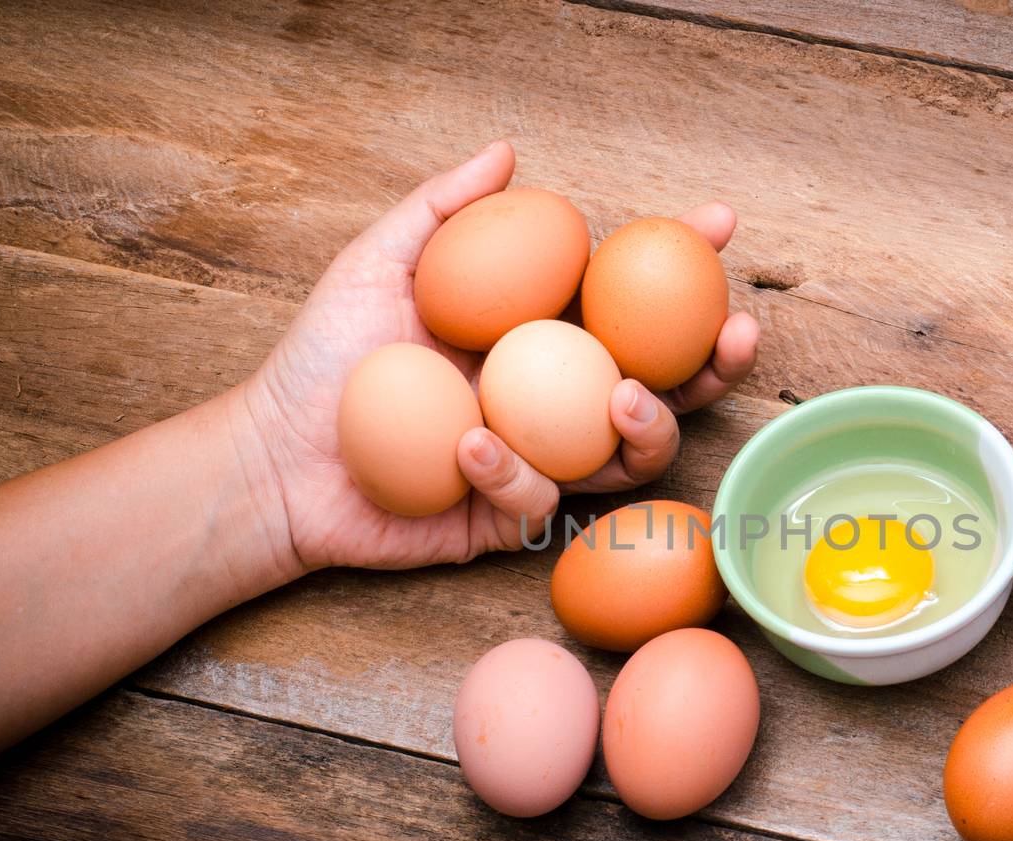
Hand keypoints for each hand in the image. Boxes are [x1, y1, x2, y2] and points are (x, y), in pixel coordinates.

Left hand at [238, 141, 759, 571]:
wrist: (276, 459)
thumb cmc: (324, 360)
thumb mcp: (379, 264)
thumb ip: (444, 210)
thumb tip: (509, 152)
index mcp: (538, 335)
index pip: (627, 297)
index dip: (683, 262)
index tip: (717, 225)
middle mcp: (554, 397)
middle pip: (662, 382)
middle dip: (714, 363)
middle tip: (735, 334)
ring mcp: (542, 459)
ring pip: (632, 453)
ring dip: (648, 425)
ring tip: (622, 397)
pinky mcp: (513, 516)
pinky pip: (543, 498)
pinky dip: (513, 469)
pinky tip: (469, 445)